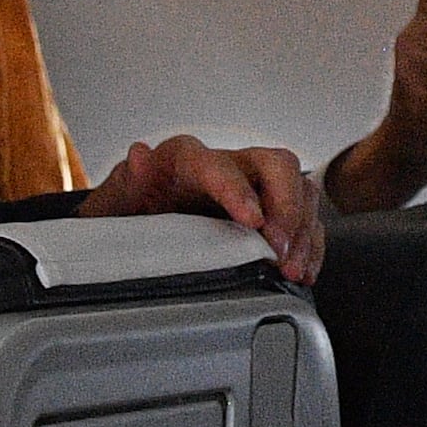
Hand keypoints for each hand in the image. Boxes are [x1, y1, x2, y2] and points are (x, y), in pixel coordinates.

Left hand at [79, 133, 325, 281]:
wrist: (141, 229)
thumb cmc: (133, 215)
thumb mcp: (117, 204)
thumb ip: (126, 183)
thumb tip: (139, 156)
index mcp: (186, 162)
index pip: (218, 165)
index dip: (238, 190)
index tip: (253, 221)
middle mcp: (228, 167)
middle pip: (276, 165)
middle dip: (286, 207)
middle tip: (278, 248)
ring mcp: (254, 189)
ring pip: (299, 190)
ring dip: (302, 231)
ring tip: (291, 268)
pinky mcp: (271, 214)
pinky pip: (306, 220)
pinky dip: (309, 246)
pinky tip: (302, 270)